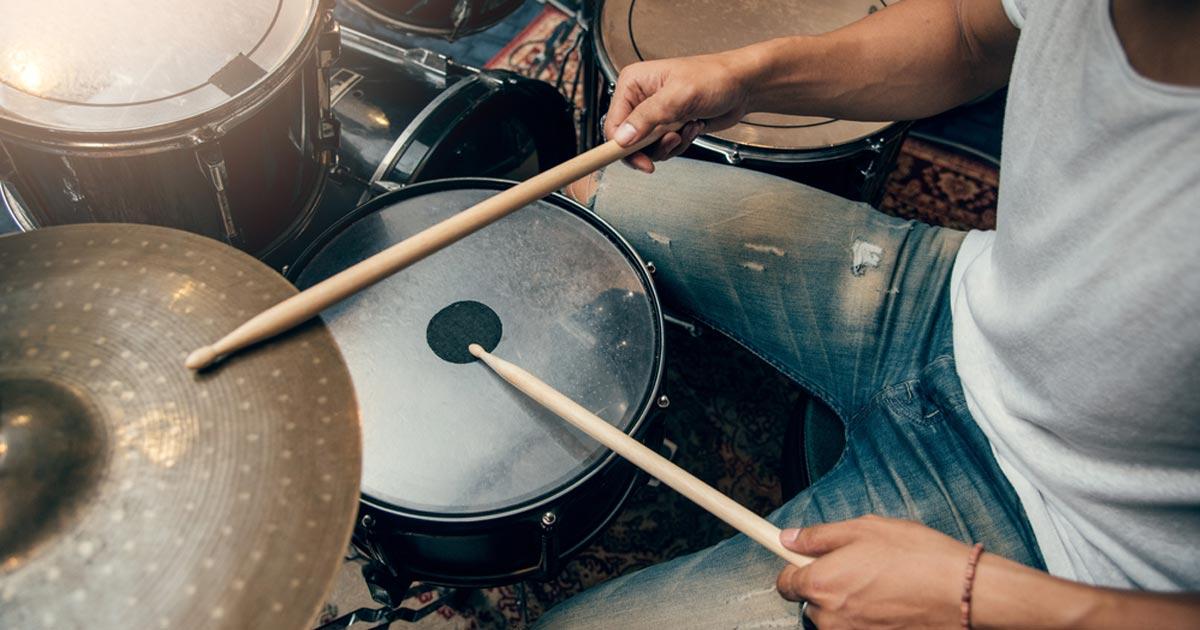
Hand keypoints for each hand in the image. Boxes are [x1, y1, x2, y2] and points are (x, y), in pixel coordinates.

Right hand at [606, 51, 755, 172]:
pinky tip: (692, 127)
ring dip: (669, 146)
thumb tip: (623, 137)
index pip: (613, 124)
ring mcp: (654, 114)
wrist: (742, 86)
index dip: (622, 146)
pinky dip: (679, 145)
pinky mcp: (667, 126)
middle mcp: (640, 99)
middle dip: (651, 147)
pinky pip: (663, 148)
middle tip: (671, 141)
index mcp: (633, 84)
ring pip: (646, 148)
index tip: (639, 161)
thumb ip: (648, 117)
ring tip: (685, 129)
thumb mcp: (679, 96)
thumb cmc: (715, 78)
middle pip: (627, 140)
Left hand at [776, 515, 967, 629]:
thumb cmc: (918, 558)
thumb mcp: (864, 529)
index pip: (785, 584)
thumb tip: (789, 538)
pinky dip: (869, 619)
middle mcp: (830, 617)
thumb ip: (819, 536)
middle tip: (859, 569)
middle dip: (828, 587)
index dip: (796, 569)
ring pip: (836, 620)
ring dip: (849, 606)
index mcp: (821, 583)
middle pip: (812, 603)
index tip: (806, 562)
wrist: (962, 593)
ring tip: (882, 586)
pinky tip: (891, 604)